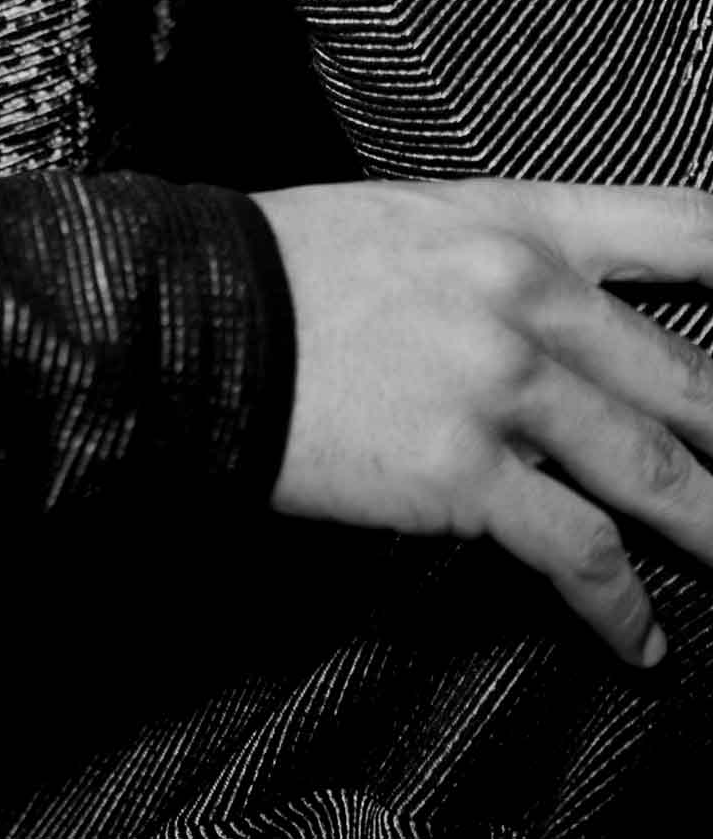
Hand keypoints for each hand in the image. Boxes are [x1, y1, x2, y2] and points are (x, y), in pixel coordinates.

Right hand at [254, 177, 712, 665]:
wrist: (196, 318)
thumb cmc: (291, 267)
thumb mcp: (412, 220)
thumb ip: (503, 257)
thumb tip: (568, 313)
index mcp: (517, 220)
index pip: (683, 227)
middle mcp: (527, 294)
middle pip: (691, 376)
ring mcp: (502, 385)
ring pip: (656, 472)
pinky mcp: (466, 473)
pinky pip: (578, 551)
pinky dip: (621, 608)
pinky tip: (638, 639)